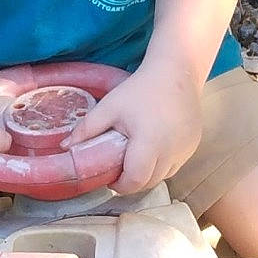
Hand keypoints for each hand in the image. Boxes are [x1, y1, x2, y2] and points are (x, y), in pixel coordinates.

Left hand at [70, 62, 202, 196]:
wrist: (177, 73)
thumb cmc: (140, 89)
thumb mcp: (110, 106)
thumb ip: (87, 129)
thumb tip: (64, 147)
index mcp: (149, 143)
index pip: (135, 181)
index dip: (120, 185)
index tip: (110, 177)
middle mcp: (171, 151)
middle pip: (149, 182)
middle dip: (132, 181)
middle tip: (120, 167)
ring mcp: (185, 149)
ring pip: (163, 176)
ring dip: (148, 174)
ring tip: (136, 157)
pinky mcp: (193, 146)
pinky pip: (175, 165)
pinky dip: (162, 164)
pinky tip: (154, 148)